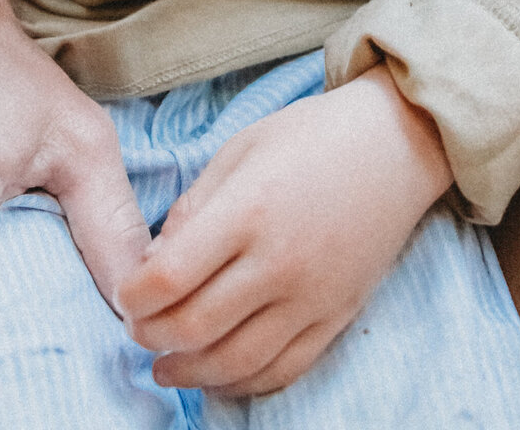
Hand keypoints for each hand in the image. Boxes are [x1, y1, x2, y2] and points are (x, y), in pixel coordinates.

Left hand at [118, 64, 452, 396]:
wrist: (395, 145)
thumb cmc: (311, 136)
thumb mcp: (239, 150)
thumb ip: (193, 207)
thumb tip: (155, 263)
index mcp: (247, 211)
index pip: (170, 277)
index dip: (133, 296)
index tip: (123, 294)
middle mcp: (279, 262)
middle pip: (195, 326)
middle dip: (152, 336)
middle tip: (137, 329)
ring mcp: (312, 297)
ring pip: (236, 361)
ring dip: (190, 373)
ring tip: (165, 366)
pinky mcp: (337, 318)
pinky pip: (284, 370)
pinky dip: (244, 383)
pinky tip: (218, 376)